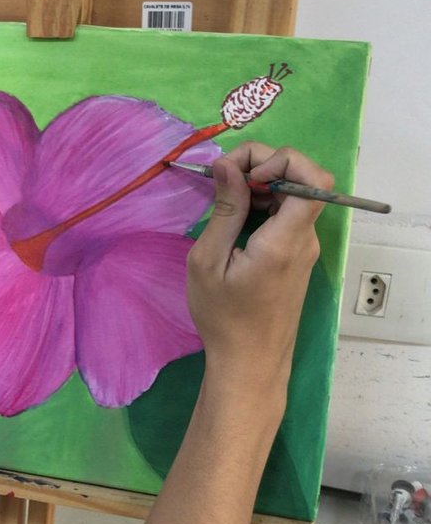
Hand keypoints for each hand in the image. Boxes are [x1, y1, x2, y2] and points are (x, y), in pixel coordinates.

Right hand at [187, 143, 332, 390]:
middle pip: (301, 178)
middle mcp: (304, 238)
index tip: (246, 177)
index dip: (283, 161)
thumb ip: (224, 210)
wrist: (250, 363)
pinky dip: (262, 204)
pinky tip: (234, 219)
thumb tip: (227, 166)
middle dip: (262, 166)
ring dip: (259, 185)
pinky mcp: (296, 255)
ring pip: (292, 194)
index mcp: (285, 239)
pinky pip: (285, 214)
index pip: (315, 178)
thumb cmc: (224, 319)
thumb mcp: (208, 262)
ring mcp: (303, 247)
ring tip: (223, 200)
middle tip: (223, 180)